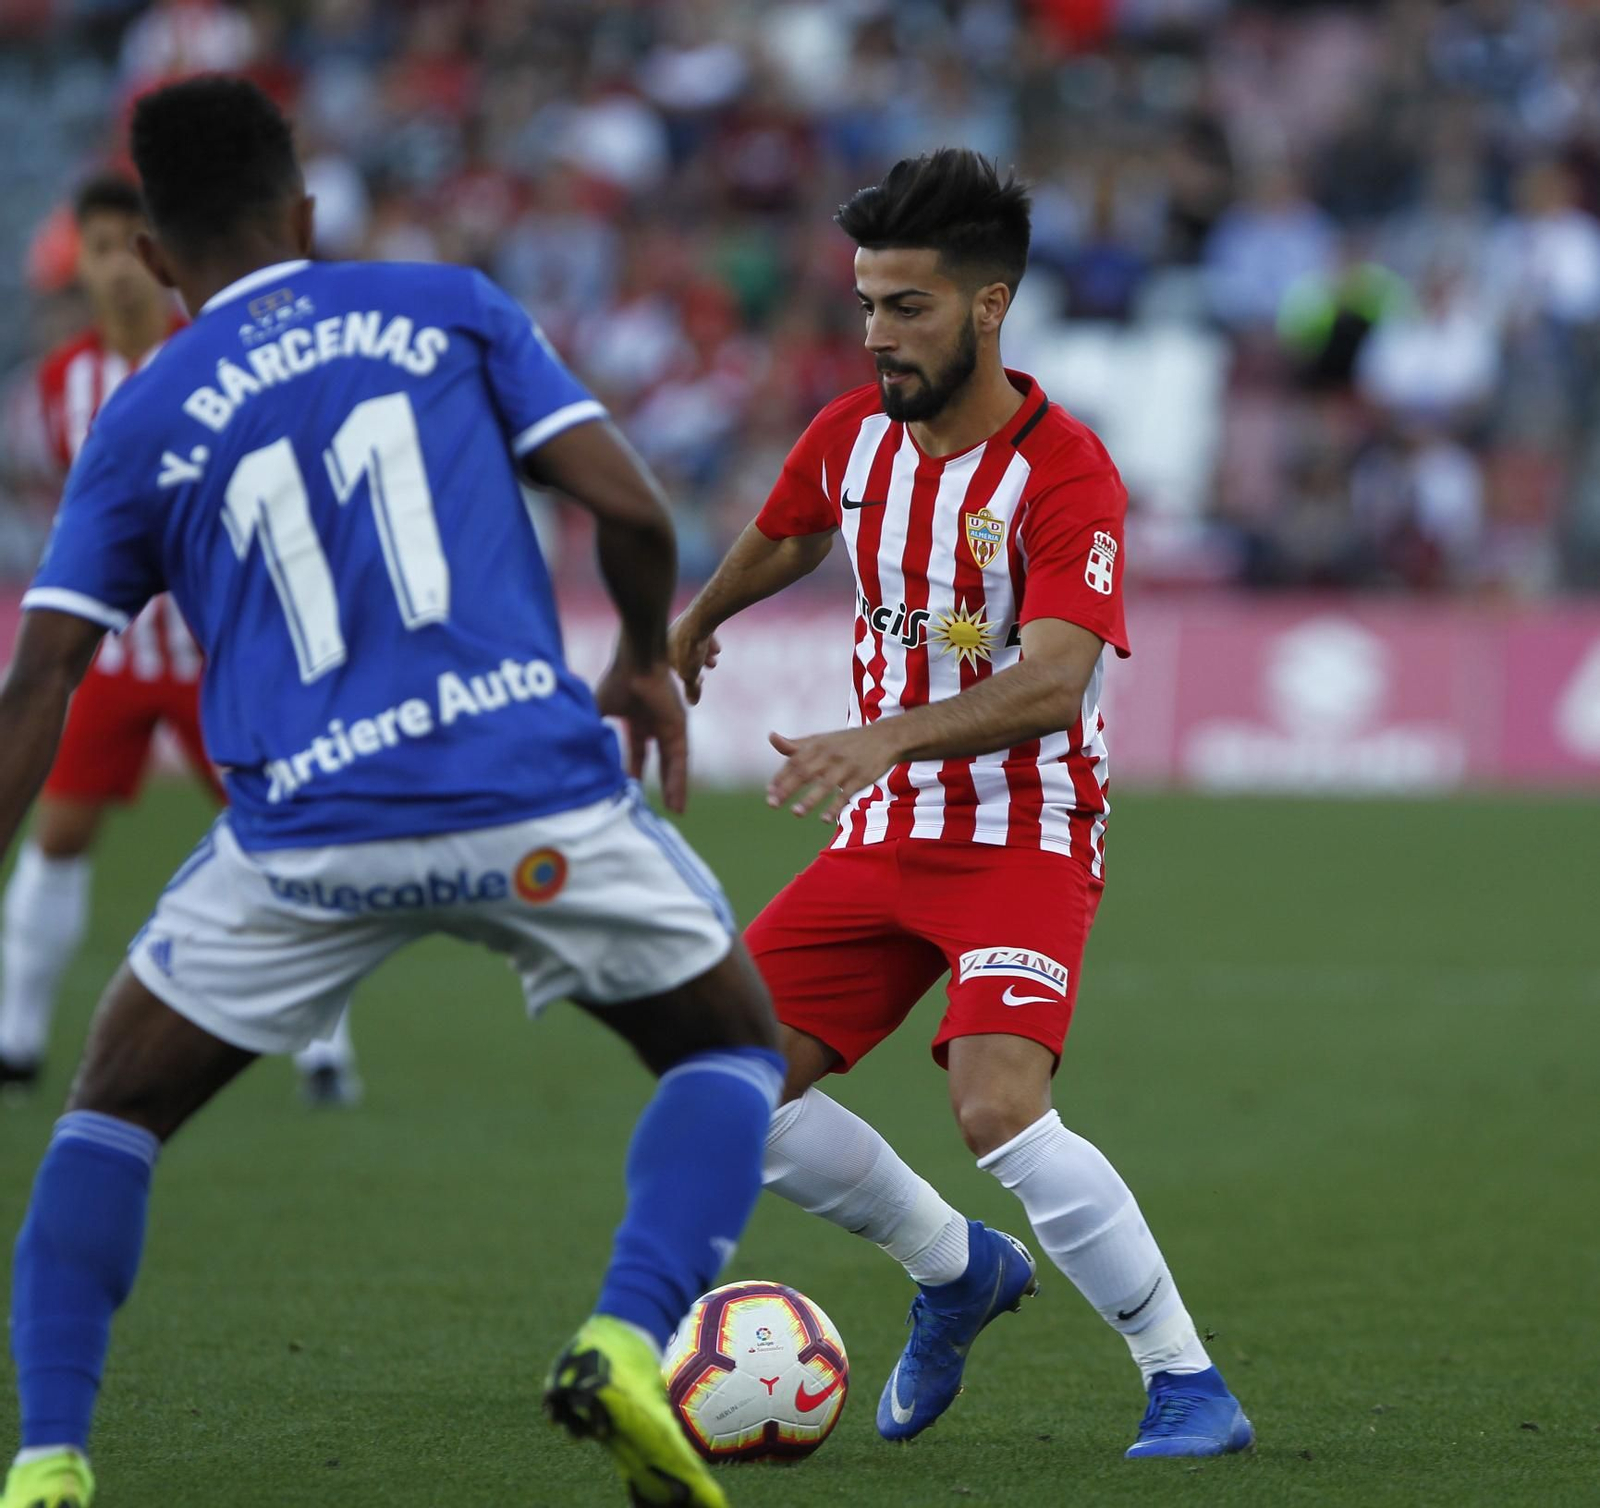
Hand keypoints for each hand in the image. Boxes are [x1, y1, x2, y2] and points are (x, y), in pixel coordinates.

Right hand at [595, 655, 689, 812]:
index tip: (631, 788)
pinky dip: (678, 783)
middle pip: (659, 761)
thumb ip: (591, 730)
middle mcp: (656, 724)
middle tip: (659, 806)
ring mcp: (669, 727)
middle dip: (660, 783)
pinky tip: (677, 802)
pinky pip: (679, 762)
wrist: (636, 663)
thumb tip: (571, 751)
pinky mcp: (679, 730)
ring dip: (674, 789)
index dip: (635, 770)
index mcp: (638, 719)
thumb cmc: (617, 680)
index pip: (638, 751)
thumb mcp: (598, 711)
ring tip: (676, 812)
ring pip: (672, 765)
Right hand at [668, 612, 721, 705]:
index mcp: (662, 649)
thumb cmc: (690, 649)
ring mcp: (681, 625)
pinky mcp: (694, 616)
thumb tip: (692, 702)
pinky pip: (700, 631)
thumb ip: (691, 689)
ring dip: (704, 653)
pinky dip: (708, 641)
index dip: (686, 676)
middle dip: (697, 663)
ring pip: (693, 642)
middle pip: (684, 653)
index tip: (698, 681)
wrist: (700, 620)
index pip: (672, 666)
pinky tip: (717, 648)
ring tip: (714, 659)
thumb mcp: (689, 675)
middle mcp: (668, 635)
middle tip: (709, 667)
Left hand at [766, 723, 903, 820]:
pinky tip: (824, 820)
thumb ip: (796, 745)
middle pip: (805, 772)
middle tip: (772, 804)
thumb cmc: (847, 742)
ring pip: (825, 784)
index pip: (794, 761)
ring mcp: (846, 766)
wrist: (885, 738)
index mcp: (817, 745)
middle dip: (787, 788)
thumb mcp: (821, 739)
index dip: (781, 777)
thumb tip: (771, 737)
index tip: (769, 792)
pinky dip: (835, 807)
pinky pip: (846, 794)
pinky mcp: (861, 778)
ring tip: (795, 813)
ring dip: (810, 800)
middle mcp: (829, 754)